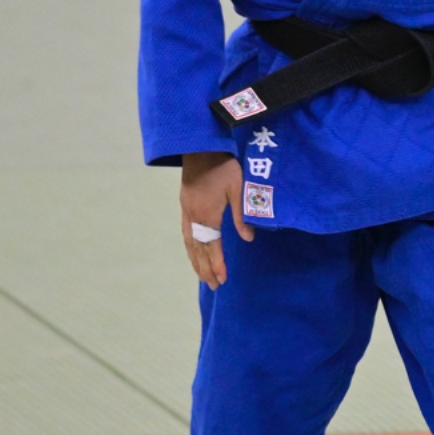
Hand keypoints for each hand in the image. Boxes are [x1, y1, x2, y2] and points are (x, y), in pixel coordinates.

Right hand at [180, 152, 252, 288]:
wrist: (199, 148)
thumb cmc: (222, 167)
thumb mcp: (238, 188)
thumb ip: (241, 214)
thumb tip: (248, 239)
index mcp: (207, 215)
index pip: (212, 247)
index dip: (217, 264)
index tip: (222, 280)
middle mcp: (194, 217)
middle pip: (198, 249)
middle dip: (205, 269)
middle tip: (213, 286)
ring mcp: (187, 212)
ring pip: (189, 243)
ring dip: (196, 261)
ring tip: (202, 276)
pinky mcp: (185, 205)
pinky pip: (186, 233)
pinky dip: (190, 248)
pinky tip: (193, 252)